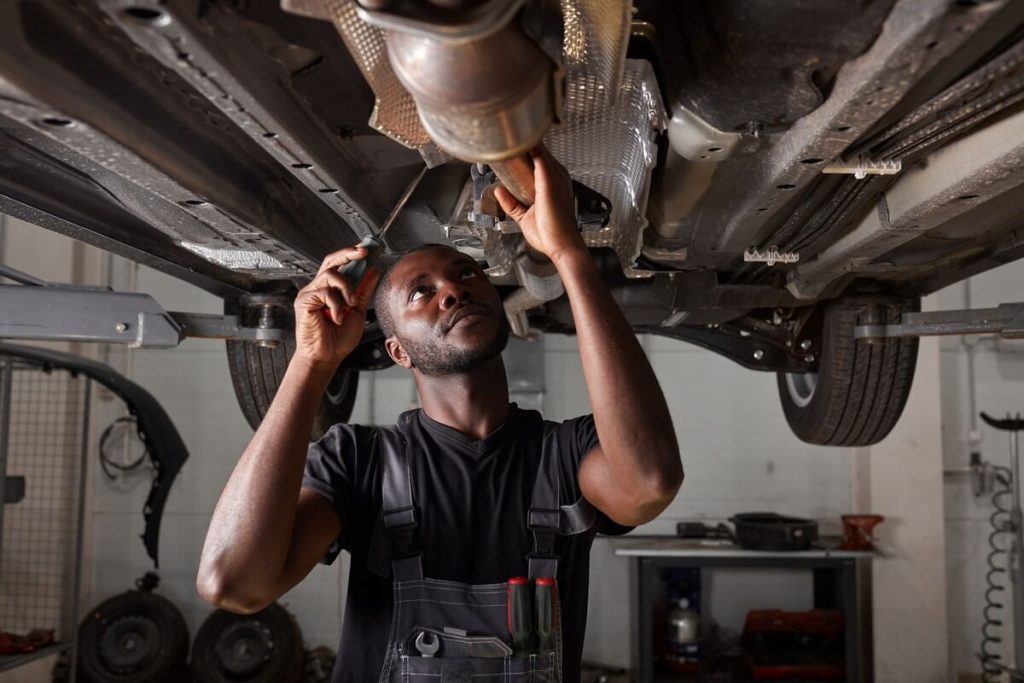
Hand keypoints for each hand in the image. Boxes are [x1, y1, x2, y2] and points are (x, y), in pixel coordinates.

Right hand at [293, 245, 379, 371]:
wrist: (326, 357)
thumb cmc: (337, 340)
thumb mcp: (358, 312)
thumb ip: (363, 292)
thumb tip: (373, 272)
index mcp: (329, 290)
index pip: (338, 265)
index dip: (350, 255)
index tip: (366, 250)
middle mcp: (318, 288)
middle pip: (330, 261)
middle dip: (348, 253)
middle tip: (363, 252)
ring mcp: (309, 294)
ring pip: (331, 275)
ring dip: (347, 289)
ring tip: (350, 306)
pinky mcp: (304, 301)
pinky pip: (325, 292)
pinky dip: (336, 305)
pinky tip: (337, 317)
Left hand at [494, 145, 586, 263]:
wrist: (563, 245)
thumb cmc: (551, 235)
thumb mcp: (525, 217)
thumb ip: (512, 204)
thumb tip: (499, 191)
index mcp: (554, 184)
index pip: (541, 161)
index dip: (527, 153)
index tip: (512, 148)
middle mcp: (557, 178)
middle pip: (540, 153)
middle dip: (524, 146)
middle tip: (506, 139)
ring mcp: (555, 178)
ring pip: (540, 151)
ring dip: (525, 143)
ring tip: (509, 135)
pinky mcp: (549, 181)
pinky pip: (540, 158)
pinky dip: (530, 149)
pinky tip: (520, 142)